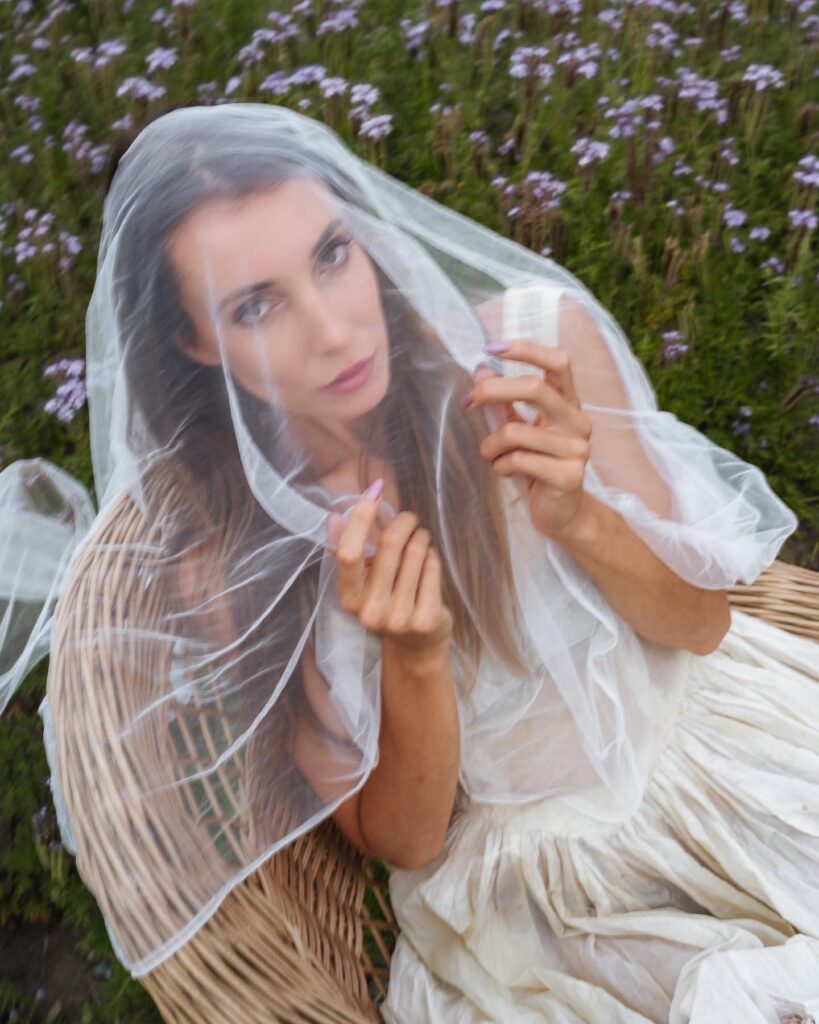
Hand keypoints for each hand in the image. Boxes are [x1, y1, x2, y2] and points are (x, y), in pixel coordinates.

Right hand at [326, 485, 453, 658]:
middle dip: (403, 522)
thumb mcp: (363, 581)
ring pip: (416, 553)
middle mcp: (370, 611)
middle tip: (410, 519)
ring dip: (421, 538)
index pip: (348, 552)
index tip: (374, 490)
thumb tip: (335, 517)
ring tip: (421, 541)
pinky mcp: (425, 619)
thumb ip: (350, 549)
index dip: (361, 518)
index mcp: (348, 598)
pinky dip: (433, 557)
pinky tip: (430, 562)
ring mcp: (399, 618)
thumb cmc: (386, 601)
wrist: (414, 646)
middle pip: (390, 545)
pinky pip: (433, 568)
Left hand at [463, 340, 593, 539]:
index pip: (558, 362)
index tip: (491, 348)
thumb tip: (481, 367)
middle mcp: (577, 421)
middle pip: (534, 388)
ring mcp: (577, 449)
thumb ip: (502, 401)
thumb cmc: (537, 467)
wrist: (561, 514)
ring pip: (516, 431)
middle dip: (493, 391)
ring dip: (491, 444)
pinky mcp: (568, 475)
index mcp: (568, 403)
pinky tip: (503, 471)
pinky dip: (499, 466)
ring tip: (490, 455)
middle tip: (469, 401)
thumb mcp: (517, 428)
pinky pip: (518, 460)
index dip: (527, 349)